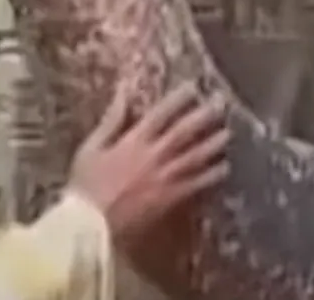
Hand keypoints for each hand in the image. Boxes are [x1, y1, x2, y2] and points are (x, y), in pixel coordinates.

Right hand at [67, 83, 229, 242]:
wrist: (89, 226)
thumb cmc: (85, 186)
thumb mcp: (91, 147)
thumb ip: (111, 120)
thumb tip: (123, 92)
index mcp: (134, 141)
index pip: (161, 113)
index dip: (179, 98)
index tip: (194, 87)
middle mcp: (154, 156)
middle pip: (184, 132)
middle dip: (204, 116)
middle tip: (221, 103)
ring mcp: (165, 178)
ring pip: (196, 156)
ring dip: (214, 143)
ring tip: (228, 133)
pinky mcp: (171, 200)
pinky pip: (197, 185)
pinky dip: (212, 175)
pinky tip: (224, 168)